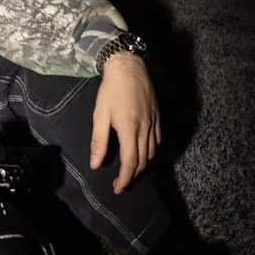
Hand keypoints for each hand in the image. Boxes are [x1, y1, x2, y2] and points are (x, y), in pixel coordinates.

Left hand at [90, 57, 161, 192]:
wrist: (129, 66)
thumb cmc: (111, 90)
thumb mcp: (100, 114)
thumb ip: (99, 141)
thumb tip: (95, 165)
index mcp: (129, 129)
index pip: (130, 162)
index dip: (125, 179)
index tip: (117, 188)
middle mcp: (145, 129)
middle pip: (143, 161)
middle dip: (133, 175)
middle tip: (122, 181)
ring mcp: (154, 122)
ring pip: (152, 152)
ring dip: (143, 164)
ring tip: (131, 169)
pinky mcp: (158, 116)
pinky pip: (158, 140)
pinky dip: (151, 151)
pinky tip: (143, 150)